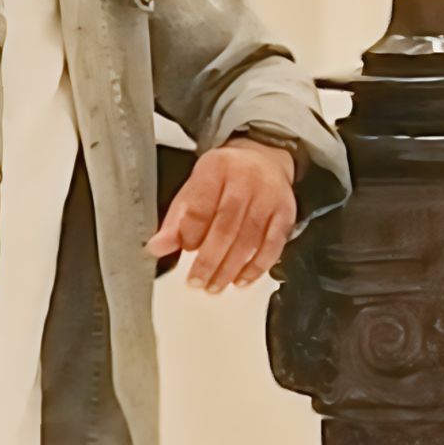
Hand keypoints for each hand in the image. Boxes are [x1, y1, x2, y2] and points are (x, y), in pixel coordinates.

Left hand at [148, 138, 298, 292]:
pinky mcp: (286, 213)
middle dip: (208, 261)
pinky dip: (257, 268)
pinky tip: (242, 280)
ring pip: (249, 240)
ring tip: (214, 286)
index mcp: (216, 169)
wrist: (263, 158)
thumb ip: (175, 221)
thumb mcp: (193, 190)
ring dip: (230, 269)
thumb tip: (157, 248)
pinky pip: (273, 246)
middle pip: (225, 228)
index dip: (191, 234)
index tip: (184, 249)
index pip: (201, 208)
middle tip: (196, 282)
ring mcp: (269, 197)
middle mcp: (245, 180)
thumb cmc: (224, 178)